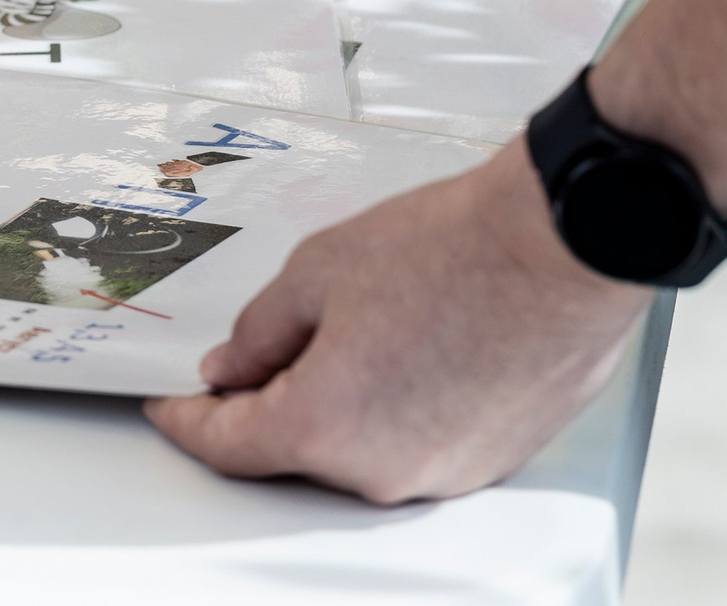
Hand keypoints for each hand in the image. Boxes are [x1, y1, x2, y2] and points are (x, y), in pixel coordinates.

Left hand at [146, 139, 645, 500]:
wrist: (557, 251)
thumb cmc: (451, 251)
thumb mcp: (319, 270)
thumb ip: (261, 331)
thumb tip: (232, 368)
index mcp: (326, 426)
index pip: (230, 445)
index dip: (188, 422)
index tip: (170, 407)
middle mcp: (383, 473)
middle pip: (297, 453)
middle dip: (267, 405)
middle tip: (254, 353)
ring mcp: (441, 475)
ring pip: (359, 453)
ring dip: (337, 406)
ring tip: (350, 329)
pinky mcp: (487, 462)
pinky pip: (414, 446)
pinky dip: (393, 410)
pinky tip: (404, 349)